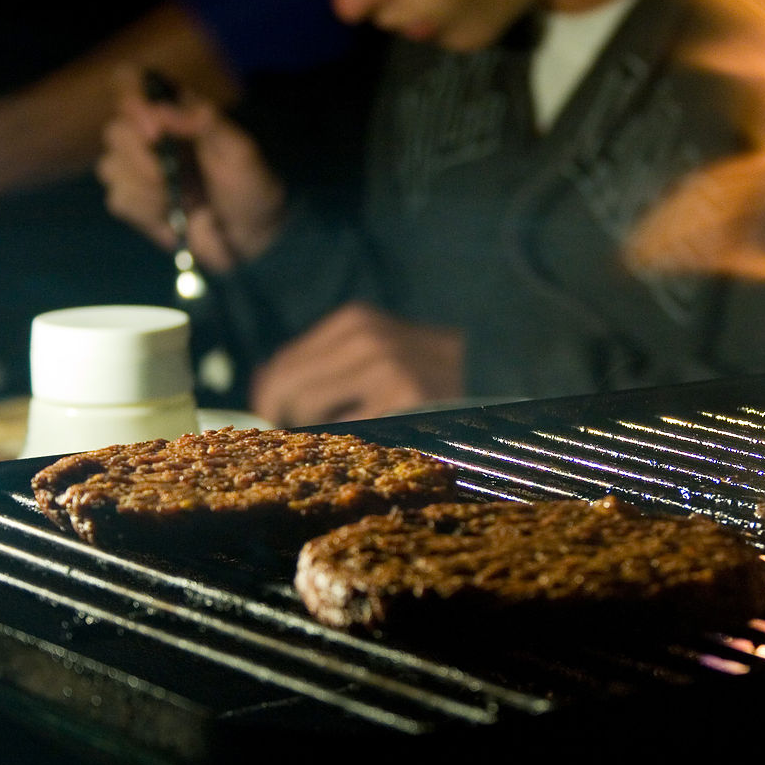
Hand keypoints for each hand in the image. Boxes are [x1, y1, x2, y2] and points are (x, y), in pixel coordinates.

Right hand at [96, 66, 284, 270]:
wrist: (254, 233)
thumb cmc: (250, 183)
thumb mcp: (240, 150)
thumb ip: (207, 123)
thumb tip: (162, 110)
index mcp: (173, 110)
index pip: (129, 82)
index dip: (129, 97)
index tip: (153, 128)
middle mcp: (148, 135)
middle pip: (115, 131)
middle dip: (142, 156)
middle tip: (170, 174)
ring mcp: (137, 170)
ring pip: (111, 167)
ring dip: (147, 187)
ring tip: (182, 197)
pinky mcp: (134, 202)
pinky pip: (119, 200)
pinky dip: (147, 209)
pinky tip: (172, 212)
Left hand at [250, 302, 464, 425]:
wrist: (500, 367)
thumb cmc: (432, 370)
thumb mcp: (379, 348)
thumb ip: (328, 362)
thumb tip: (264, 383)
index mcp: (356, 321)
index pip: (283, 362)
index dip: (268, 396)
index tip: (272, 419)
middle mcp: (367, 337)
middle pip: (287, 385)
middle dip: (282, 416)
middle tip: (298, 438)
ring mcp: (387, 366)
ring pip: (309, 408)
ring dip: (314, 430)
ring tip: (340, 437)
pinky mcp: (407, 397)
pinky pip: (348, 430)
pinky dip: (347, 441)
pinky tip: (365, 444)